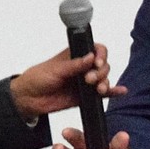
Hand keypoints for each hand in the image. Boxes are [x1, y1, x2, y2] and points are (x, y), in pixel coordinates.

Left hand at [9, 44, 126, 120]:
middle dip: (101, 71)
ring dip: (106, 82)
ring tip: (99, 89)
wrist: (29, 99)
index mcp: (75, 55)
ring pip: (104, 79)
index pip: (95, 49)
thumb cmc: (38, 78)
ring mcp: (85, 82)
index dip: (100, 54)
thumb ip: (74, 65)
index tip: (97, 62)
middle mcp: (82, 67)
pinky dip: (113, 91)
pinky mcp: (85, 97)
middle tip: (90, 79)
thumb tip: (90, 57)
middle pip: (103, 65)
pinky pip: (103, 94)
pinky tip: (120, 91)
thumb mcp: (55, 70)